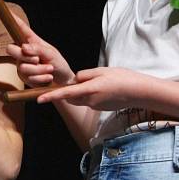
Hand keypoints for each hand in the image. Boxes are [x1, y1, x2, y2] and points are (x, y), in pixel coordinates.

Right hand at [5, 14, 75, 87]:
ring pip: (22, 67)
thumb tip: (24, 47)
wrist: (62, 81)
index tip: (7, 10)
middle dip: (26, 56)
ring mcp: (22, 64)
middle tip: (38, 60)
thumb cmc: (58, 63)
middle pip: (11, 49)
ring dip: (40, 70)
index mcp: (31, 41)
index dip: (13, 20)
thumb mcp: (51, 53)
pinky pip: (27, 78)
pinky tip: (48, 78)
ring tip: (49, 69)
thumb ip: (38, 49)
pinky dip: (41, 78)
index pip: (20, 28)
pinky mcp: (23, 77)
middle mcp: (23, 52)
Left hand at [37, 67, 151, 109]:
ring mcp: (96, 106)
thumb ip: (85, 75)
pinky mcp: (101, 108)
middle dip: (68, 91)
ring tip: (96, 82)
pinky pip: (89, 101)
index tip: (39, 99)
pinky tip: (103, 88)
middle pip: (71, 97)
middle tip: (79, 80)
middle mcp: (90, 101)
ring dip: (80, 92)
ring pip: (80, 99)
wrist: (139, 92)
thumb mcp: (101, 71)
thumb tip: (75, 79)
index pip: (65, 93)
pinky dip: (89, 95)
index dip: (51, 96)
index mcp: (89, 90)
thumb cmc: (122, 78)